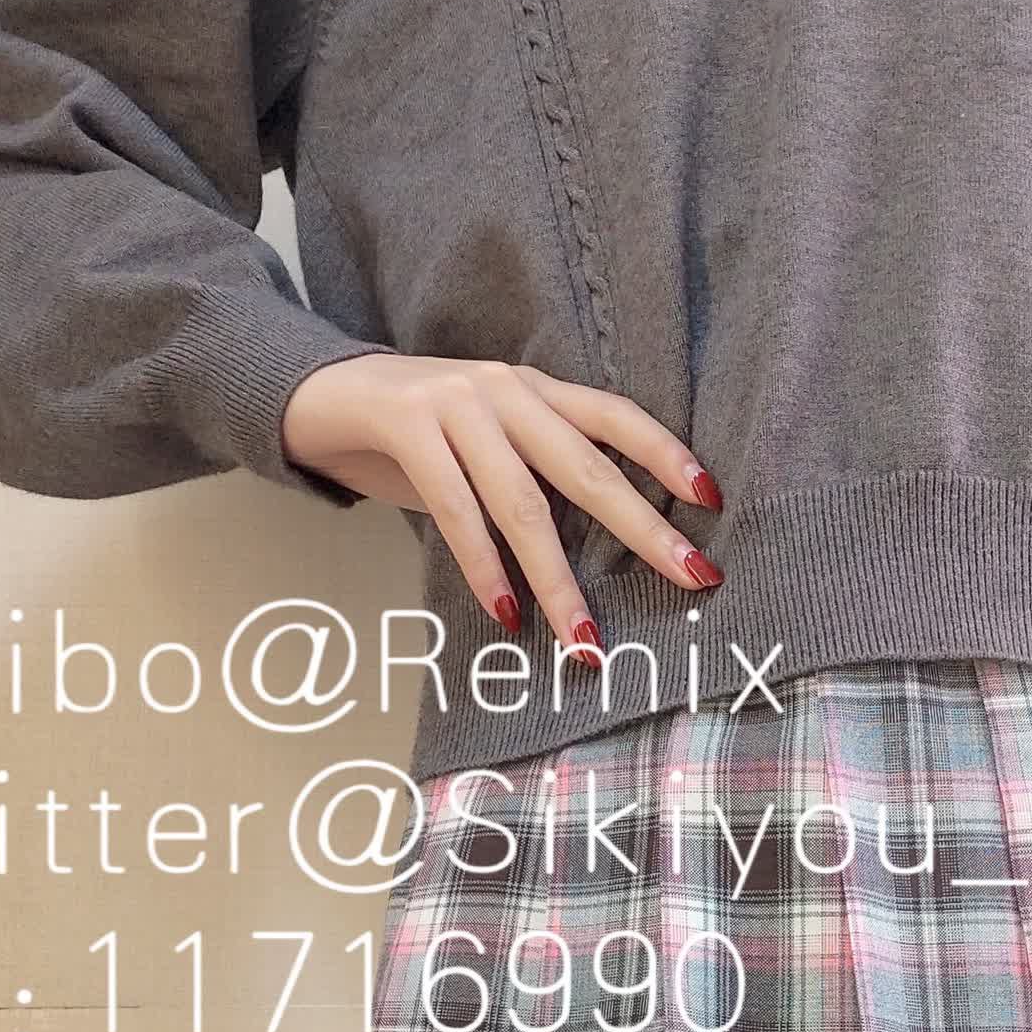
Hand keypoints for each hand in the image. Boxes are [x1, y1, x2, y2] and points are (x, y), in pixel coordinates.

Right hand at [281, 354, 723, 647]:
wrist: (319, 389)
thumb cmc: (418, 432)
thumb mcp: (485, 439)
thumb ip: (534, 473)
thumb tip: (600, 549)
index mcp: (534, 390)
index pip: (615, 417)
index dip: (665, 454)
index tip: (712, 499)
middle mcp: (506, 390)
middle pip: (587, 468)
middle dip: (644, 529)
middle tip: (694, 577)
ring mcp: (456, 406)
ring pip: (523, 504)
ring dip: (557, 581)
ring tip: (585, 641)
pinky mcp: (408, 427)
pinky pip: (457, 509)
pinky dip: (483, 567)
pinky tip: (506, 613)